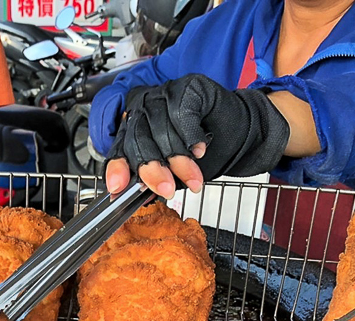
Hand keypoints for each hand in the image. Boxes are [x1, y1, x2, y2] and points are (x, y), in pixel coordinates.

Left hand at [105, 75, 289, 197]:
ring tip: (193, 178)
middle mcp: (142, 109)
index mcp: (132, 130)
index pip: (119, 149)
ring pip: (161, 130)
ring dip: (179, 160)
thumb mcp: (172, 172)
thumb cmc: (199, 150)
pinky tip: (200, 150)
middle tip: (167, 189)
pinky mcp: (186, 87)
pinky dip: (192, 138)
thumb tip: (143, 198)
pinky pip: (183, 116)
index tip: (118, 187)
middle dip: (154, 170)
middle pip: (139, 141)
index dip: (118, 168)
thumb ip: (154, 181)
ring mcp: (162, 94)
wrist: (235, 131)